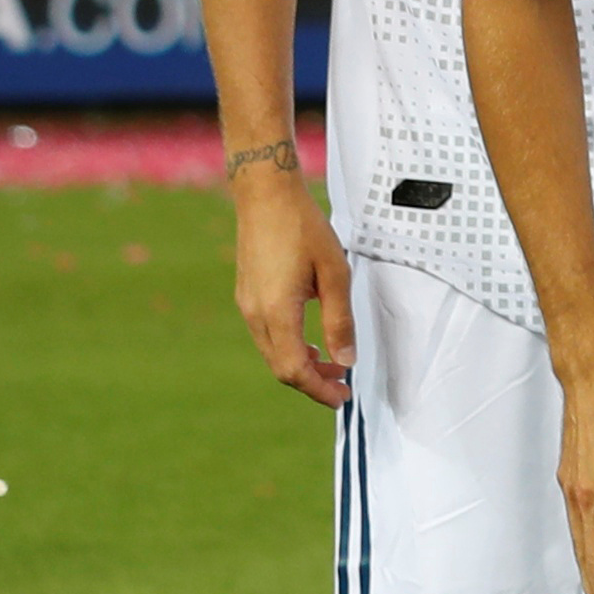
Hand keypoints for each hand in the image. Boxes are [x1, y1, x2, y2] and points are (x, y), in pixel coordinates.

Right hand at [225, 155, 353, 408]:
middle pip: (280, 367)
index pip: (294, 369)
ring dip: (302, 365)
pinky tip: (313, 343)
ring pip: (273, 353)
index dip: (318, 389)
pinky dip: (290, 348)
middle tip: (344, 387)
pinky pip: (267, 335)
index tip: (343, 397)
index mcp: (276, 312)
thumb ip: (340, 320)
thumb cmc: (304, 229)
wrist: (265, 196)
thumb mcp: (335, 274)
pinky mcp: (247, 296)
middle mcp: (254, 314)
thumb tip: (346, 359)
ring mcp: (247, 305)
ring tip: (334, 365)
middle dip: (312, 382)